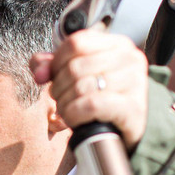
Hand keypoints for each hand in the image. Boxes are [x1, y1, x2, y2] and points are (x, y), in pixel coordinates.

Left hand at [30, 29, 149, 151]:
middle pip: (75, 67)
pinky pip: (91, 105)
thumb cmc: (104, 101)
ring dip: (65, 104)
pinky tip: (75, 119)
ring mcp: (135, 83)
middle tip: (61, 99)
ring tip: (68, 111)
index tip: (53, 77)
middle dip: (59, 87)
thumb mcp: (80, 76)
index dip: (56, 62)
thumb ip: (54, 66)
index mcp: (117, 45)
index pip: (76, 43)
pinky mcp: (133, 107)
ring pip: (81, 87)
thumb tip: (39, 71)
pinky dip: (74, 114)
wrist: (130, 131)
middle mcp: (130, 59)